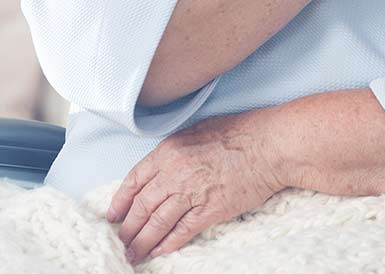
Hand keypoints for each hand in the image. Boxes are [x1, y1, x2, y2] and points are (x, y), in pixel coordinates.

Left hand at [106, 107, 285, 262]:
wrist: (271, 144)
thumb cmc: (242, 131)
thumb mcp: (201, 129)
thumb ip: (178, 149)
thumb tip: (164, 166)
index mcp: (170, 150)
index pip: (134, 180)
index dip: (120, 201)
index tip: (114, 215)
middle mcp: (175, 172)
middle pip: (141, 207)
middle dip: (128, 228)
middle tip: (121, 241)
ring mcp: (191, 193)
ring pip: (156, 224)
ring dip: (142, 243)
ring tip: (133, 255)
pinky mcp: (209, 210)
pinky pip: (182, 232)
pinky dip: (168, 244)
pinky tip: (160, 251)